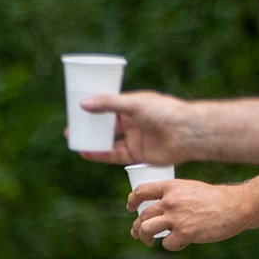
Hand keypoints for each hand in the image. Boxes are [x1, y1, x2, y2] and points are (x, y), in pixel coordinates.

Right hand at [77, 90, 198, 165]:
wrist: (186, 133)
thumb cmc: (165, 112)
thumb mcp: (134, 103)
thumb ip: (109, 104)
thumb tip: (83, 104)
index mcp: (135, 106)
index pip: (110, 106)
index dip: (95, 107)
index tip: (77, 109)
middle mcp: (134, 122)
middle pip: (107, 125)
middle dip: (90, 126)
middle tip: (72, 126)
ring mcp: (135, 138)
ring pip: (108, 141)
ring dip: (91, 142)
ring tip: (74, 140)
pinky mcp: (137, 154)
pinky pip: (114, 155)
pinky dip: (99, 155)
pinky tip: (85, 153)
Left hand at [127, 178, 253, 250]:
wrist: (238, 205)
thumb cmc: (216, 200)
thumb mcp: (191, 189)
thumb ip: (173, 197)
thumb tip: (156, 213)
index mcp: (172, 187)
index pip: (141, 191)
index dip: (133, 200)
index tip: (131, 208)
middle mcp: (171, 201)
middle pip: (142, 216)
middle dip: (138, 227)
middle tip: (140, 233)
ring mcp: (177, 217)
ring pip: (145, 230)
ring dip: (144, 238)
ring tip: (149, 241)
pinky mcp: (185, 232)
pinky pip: (167, 244)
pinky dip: (172, 245)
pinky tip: (182, 242)